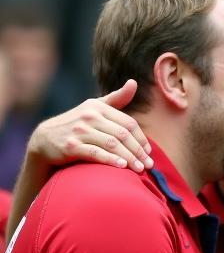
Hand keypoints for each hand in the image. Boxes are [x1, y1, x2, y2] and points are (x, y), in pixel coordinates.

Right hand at [27, 81, 151, 172]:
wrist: (45, 139)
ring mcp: (79, 131)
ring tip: (140, 170)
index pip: (128, 123)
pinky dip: (110, 160)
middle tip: (149, 165)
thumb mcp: (95, 108)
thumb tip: (134, 82)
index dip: (142, 139)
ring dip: (129, 158)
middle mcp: (89, 116)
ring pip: (112, 144)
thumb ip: (116, 98)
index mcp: (98, 107)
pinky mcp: (71, 146)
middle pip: (123, 135)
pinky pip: (95, 153)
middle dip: (138, 151)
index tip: (149, 152)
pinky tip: (122, 167)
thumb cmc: (77, 124)